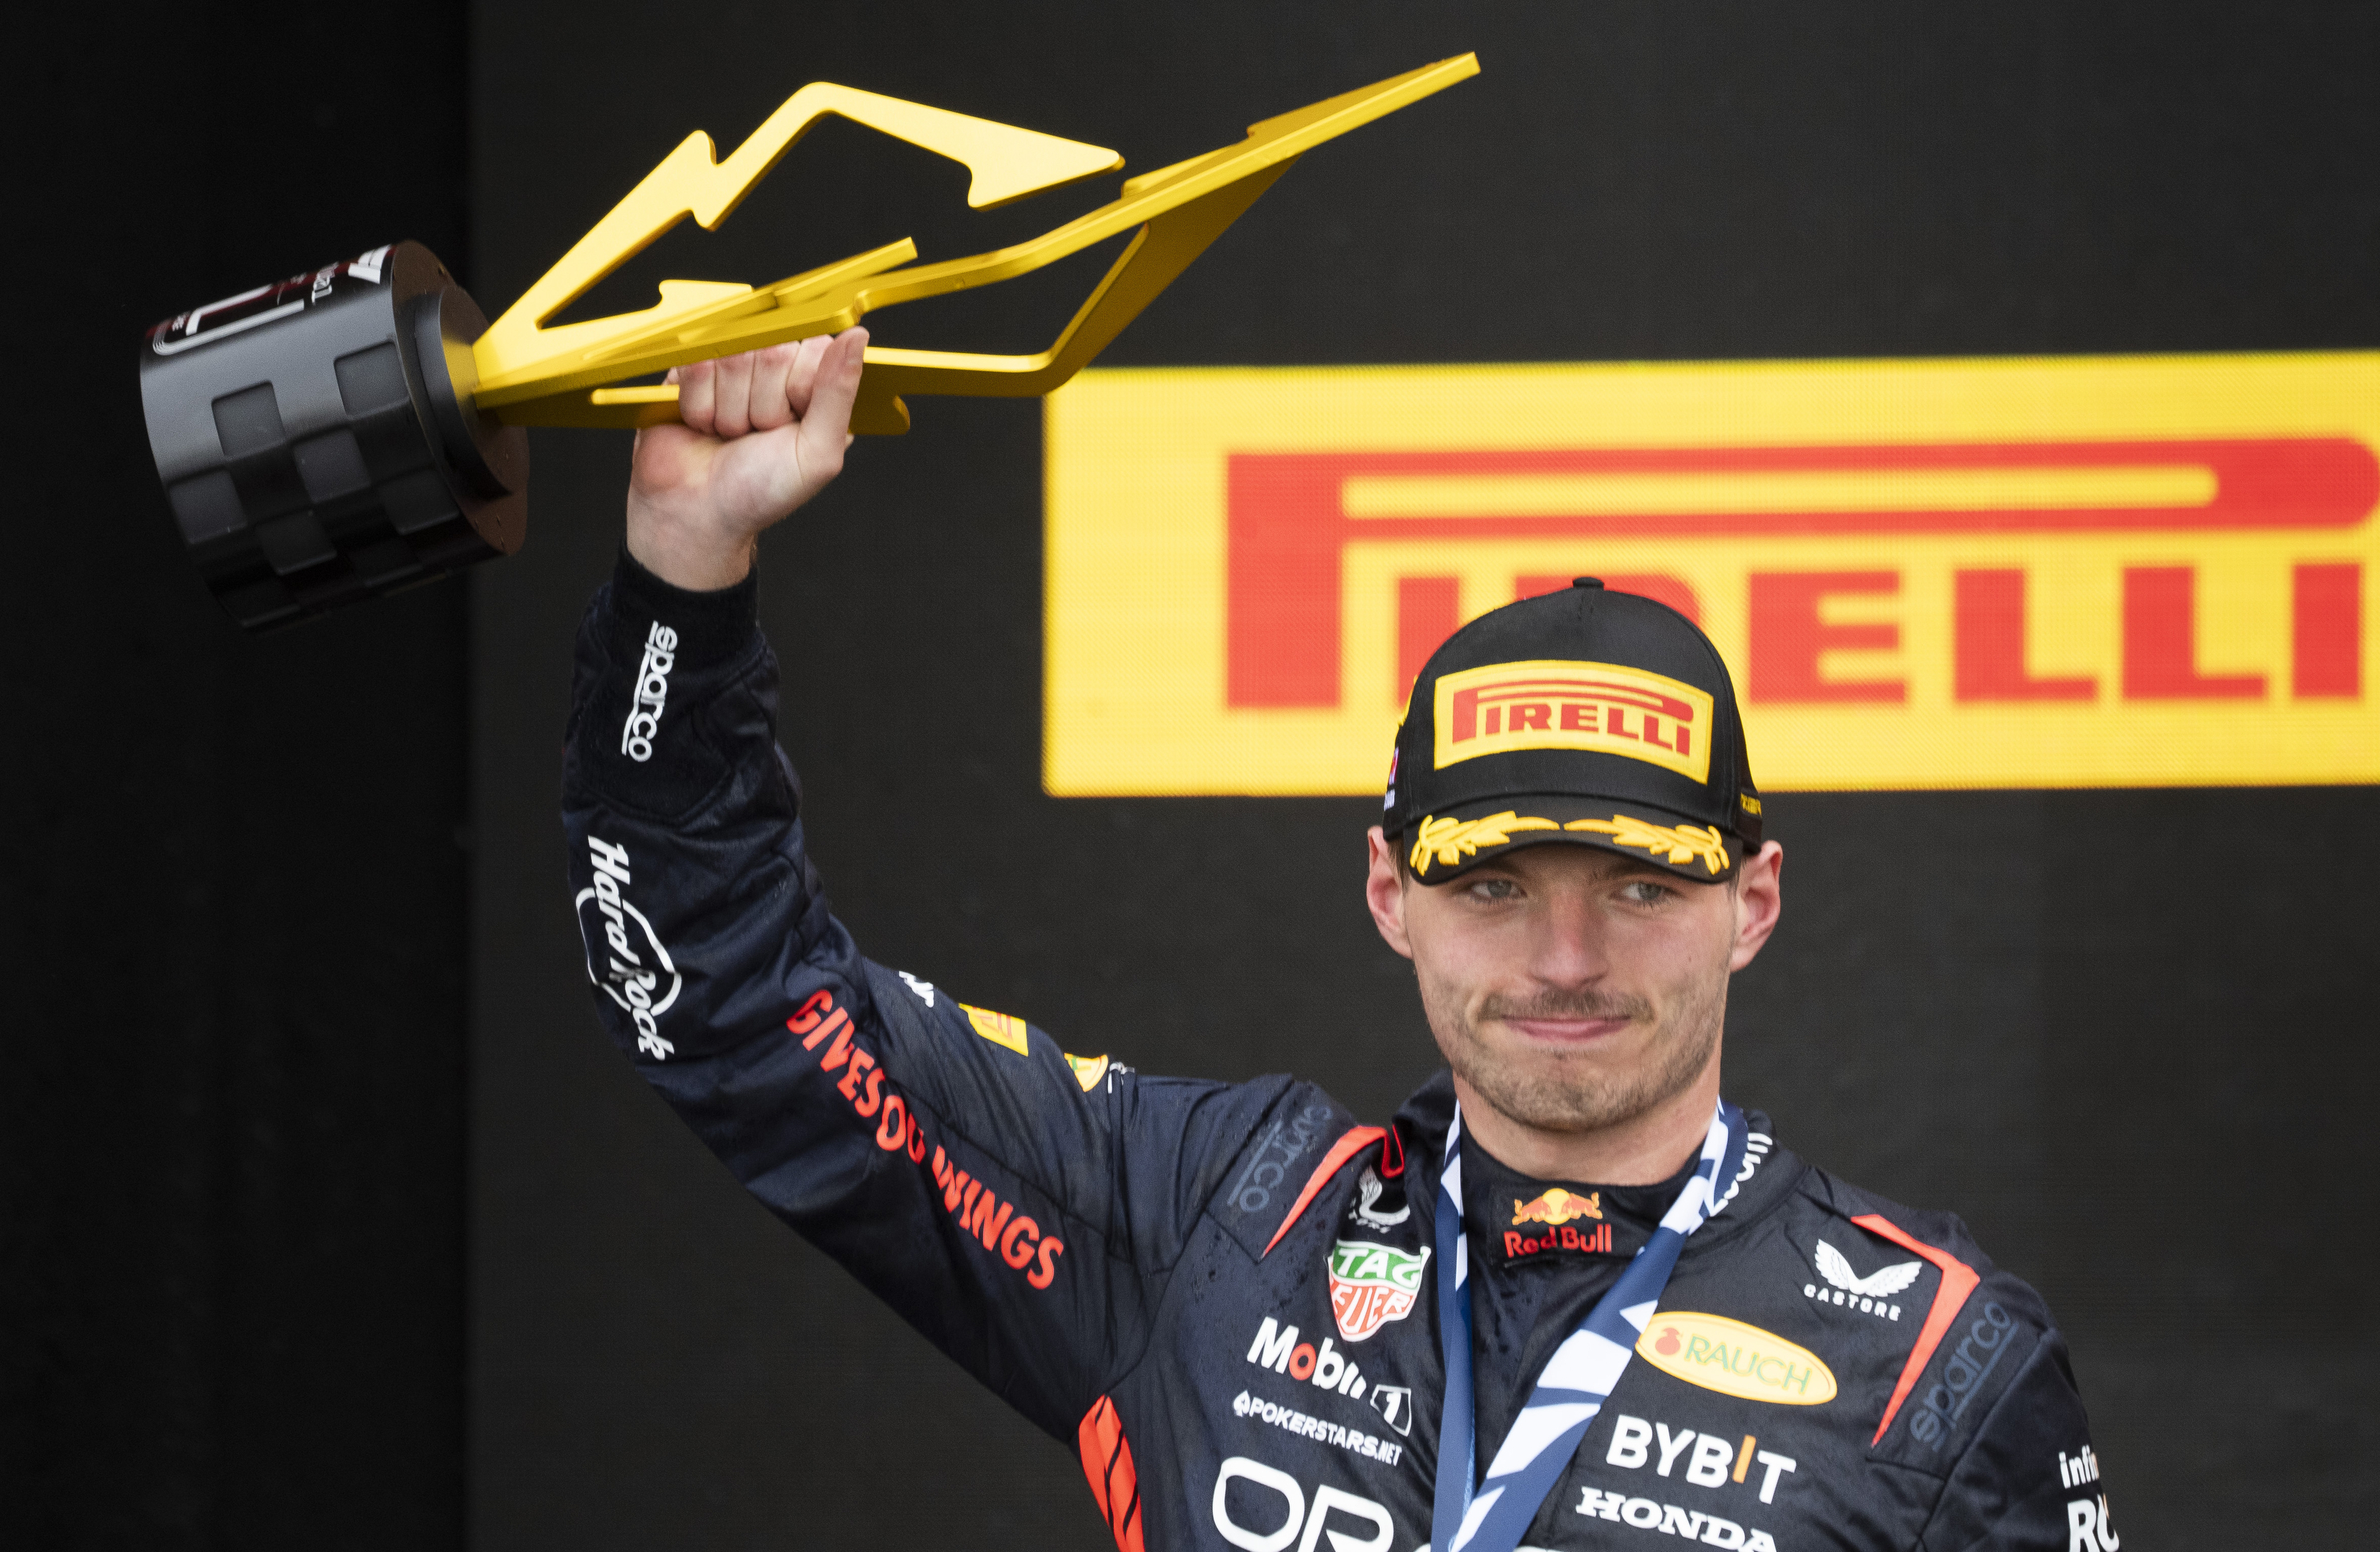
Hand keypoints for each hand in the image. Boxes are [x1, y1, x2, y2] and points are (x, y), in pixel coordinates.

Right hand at [624, 328, 867, 589]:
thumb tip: (857, 337)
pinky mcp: (690, 366)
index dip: (800, 389)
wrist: (698, 514)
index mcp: (813, 382)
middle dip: (762, 407)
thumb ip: (839, 394)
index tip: (791, 423)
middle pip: (771, 351)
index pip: (815, 347)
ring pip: (732, 356)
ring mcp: (730, 362)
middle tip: (756, 435)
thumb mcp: (817, 453)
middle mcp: (775, 367)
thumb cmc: (762, 491)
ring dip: (728, 410)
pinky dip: (698, 405)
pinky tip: (702, 424)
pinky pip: (695, 364)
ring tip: (730, 433)